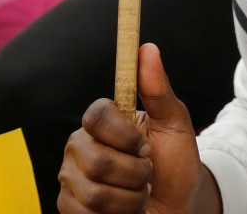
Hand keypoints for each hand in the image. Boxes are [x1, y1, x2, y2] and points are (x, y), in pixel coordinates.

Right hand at [58, 45, 205, 213]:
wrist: (177, 204)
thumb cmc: (175, 163)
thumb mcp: (175, 125)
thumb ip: (159, 89)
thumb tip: (148, 48)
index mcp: (102, 122)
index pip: (96, 116)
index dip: (125, 136)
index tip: (146, 148)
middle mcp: (80, 147)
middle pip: (97, 161)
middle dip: (135, 174)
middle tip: (147, 175)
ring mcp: (71, 178)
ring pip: (95, 194)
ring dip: (131, 199)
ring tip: (139, 194)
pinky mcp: (68, 208)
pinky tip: (124, 210)